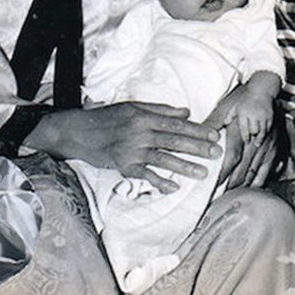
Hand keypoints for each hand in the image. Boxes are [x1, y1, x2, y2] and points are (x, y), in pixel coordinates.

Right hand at [26, 102, 220, 194]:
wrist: (78, 131)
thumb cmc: (107, 118)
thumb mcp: (132, 107)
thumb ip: (160, 109)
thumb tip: (186, 112)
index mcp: (143, 116)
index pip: (176, 124)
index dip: (197, 130)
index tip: (214, 135)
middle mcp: (139, 132)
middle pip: (174, 140)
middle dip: (197, 148)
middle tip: (216, 153)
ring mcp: (132, 150)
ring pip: (164, 158)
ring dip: (185, 167)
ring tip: (203, 173)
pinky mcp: (123, 165)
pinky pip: (146, 175)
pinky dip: (160, 182)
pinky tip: (174, 188)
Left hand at [206, 88, 279, 189]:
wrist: (265, 92)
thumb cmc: (241, 98)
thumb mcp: (224, 107)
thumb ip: (211, 123)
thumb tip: (197, 135)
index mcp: (241, 132)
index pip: (231, 158)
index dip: (223, 174)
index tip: (213, 186)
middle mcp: (255, 142)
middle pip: (243, 169)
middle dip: (231, 186)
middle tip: (218, 198)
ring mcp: (266, 146)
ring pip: (254, 171)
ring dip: (243, 186)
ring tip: (231, 197)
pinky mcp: (273, 148)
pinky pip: (267, 168)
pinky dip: (259, 181)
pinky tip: (252, 189)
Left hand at [224, 72, 279, 139]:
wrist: (261, 91)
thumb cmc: (247, 99)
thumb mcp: (236, 106)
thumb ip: (230, 115)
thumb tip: (224, 123)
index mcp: (243, 113)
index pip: (244, 129)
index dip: (245, 137)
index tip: (246, 142)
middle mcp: (253, 114)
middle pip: (254, 131)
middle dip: (253, 138)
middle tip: (252, 143)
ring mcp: (263, 115)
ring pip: (262, 131)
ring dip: (260, 138)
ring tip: (257, 143)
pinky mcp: (270, 116)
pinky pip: (268, 128)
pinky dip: (266, 132)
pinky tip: (263, 135)